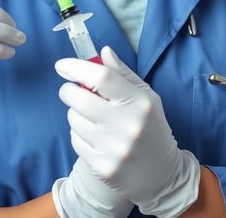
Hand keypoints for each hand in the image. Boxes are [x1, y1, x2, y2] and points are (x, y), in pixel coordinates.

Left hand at [55, 46, 199, 217]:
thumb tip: (103, 51)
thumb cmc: (150, 126)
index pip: (103, 77)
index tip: (62, 65)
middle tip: (71, 89)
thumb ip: (123, 73)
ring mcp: (114, 148)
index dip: (78, 68)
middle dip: (68, 90)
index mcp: (140, 102)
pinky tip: (93, 135)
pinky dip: (78, 134)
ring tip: (90, 116)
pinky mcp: (103, 167)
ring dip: (75, 113)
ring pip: (74, 120)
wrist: (162, 174)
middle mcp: (127, 125)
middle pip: (81, 99)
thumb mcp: (145, 96)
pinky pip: (75, 141)